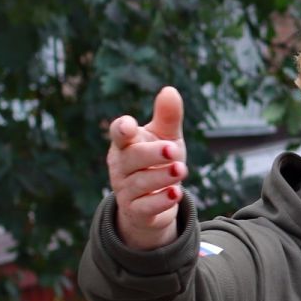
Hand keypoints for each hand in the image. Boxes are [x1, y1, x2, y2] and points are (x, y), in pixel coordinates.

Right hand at [107, 86, 186, 250]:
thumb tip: (170, 89)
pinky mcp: (136, 210)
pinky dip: (160, 201)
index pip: (119, 133)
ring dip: (161, 177)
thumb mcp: (167, 138)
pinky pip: (145, 207)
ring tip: (181, 170)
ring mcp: (126, 189)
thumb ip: (168, 117)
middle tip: (173, 149)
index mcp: (126, 143)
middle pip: (132, 158)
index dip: (122, 130)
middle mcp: (121, 165)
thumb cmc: (159, 162)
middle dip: (152, 154)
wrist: (155, 202)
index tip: (130, 128)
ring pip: (140, 182)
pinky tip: (175, 194)